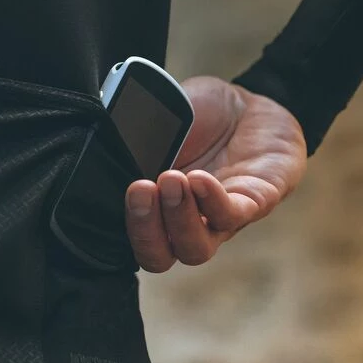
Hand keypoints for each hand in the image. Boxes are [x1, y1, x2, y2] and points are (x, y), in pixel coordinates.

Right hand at [125, 75, 306, 271]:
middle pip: (158, 257)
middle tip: (139, 191)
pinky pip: (231, 216)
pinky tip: (199, 178)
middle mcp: (183, 223)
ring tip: (171, 180)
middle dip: (145, 230)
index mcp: (155, 208)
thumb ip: (134, 138)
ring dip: (179, 218)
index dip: (123, 228)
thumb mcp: (158, 122)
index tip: (118, 192)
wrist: (247, 105)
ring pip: (196, 249)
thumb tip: (108, 141)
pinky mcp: (254, 204)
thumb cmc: (197, 118)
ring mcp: (219, 220)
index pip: (132, 239)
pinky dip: (212, 200)